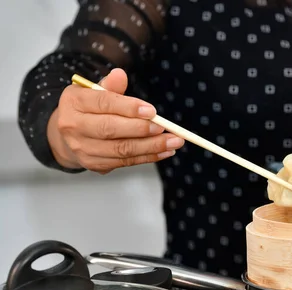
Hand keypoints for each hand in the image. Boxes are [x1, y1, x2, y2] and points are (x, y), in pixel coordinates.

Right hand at [47, 68, 183, 173]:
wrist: (69, 135)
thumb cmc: (88, 109)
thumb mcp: (94, 92)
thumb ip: (110, 86)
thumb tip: (120, 74)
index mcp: (73, 102)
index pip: (103, 104)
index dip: (129, 108)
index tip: (152, 111)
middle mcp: (73, 127)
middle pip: (110, 129)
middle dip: (141, 129)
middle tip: (165, 128)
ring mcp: (82, 149)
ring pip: (121, 149)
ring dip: (151, 147)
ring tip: (173, 142)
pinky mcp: (94, 165)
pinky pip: (125, 162)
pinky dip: (148, 157)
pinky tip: (165, 151)